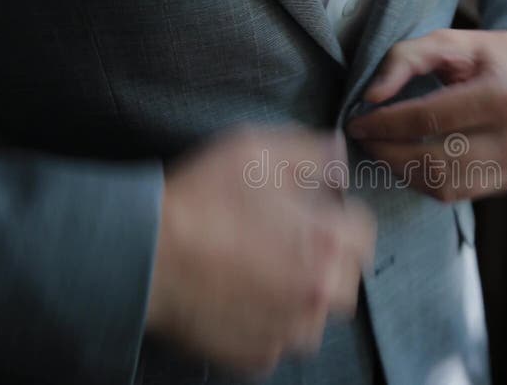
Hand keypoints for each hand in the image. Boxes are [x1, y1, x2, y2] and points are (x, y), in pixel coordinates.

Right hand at [146, 127, 375, 373]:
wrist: (143, 255)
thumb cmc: (200, 202)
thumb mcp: (257, 153)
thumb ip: (312, 152)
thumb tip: (340, 155)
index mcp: (327, 243)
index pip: (364, 233)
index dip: (342, 217)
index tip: (319, 214)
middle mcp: (316, 293)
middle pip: (346, 278)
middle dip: (328, 259)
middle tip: (290, 243)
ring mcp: (287, 330)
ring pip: (315, 315)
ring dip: (301, 295)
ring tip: (264, 272)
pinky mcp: (256, 354)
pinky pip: (278, 341)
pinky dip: (268, 323)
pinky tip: (243, 298)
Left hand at [347, 29, 506, 200]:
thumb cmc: (490, 59)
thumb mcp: (450, 42)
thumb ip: (405, 59)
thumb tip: (371, 97)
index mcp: (502, 96)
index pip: (428, 118)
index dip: (385, 124)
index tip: (357, 122)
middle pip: (433, 160)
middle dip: (388, 153)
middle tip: (364, 140)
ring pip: (442, 185)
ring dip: (403, 171)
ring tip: (383, 150)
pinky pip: (454, 193)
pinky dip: (423, 180)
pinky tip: (408, 161)